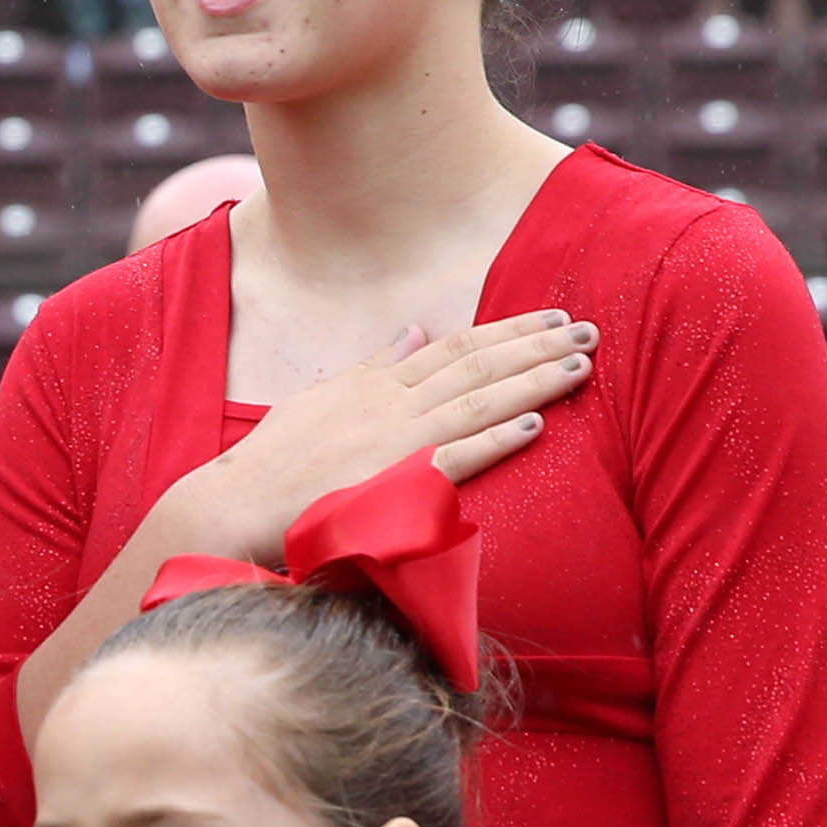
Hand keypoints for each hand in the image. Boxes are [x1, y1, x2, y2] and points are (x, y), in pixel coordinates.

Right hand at [153, 310, 593, 563]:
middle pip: (478, 365)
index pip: (458, 347)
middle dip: (537, 347)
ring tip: (580, 369)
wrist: (236, 505)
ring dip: (532, 383)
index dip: (509, 331)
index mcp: (379, 382)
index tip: (552, 320)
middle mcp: (393, 403)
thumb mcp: (324, 397)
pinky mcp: (392, 483)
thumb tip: (414, 332)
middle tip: (591, 331)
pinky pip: (454, 457)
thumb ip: (375, 366)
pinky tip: (535, 427)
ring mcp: (394, 441)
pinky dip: (495, 439)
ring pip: (478, 401)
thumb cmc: (276, 460)